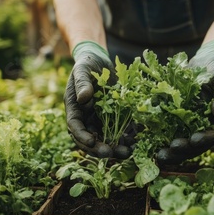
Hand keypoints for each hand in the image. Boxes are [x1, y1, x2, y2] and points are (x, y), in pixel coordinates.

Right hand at [65, 41, 120, 157]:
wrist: (100, 61)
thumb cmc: (87, 64)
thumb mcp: (82, 70)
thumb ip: (82, 84)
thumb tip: (83, 98)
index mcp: (75, 110)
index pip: (75, 128)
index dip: (82, 137)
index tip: (92, 142)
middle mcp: (87, 119)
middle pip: (91, 139)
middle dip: (100, 148)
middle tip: (112, 153)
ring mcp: (101, 120)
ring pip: (107, 139)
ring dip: (116, 147)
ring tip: (128, 152)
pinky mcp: (115, 117)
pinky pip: (121, 131)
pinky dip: (128, 137)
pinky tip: (137, 140)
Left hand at [156, 40, 213, 163]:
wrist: (201, 63)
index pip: (211, 136)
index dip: (203, 140)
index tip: (193, 140)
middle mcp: (200, 127)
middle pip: (193, 146)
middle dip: (182, 151)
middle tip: (170, 151)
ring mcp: (186, 126)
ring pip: (179, 144)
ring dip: (170, 152)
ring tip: (159, 155)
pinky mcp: (172, 121)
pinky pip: (166, 133)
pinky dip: (158, 141)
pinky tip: (148, 145)